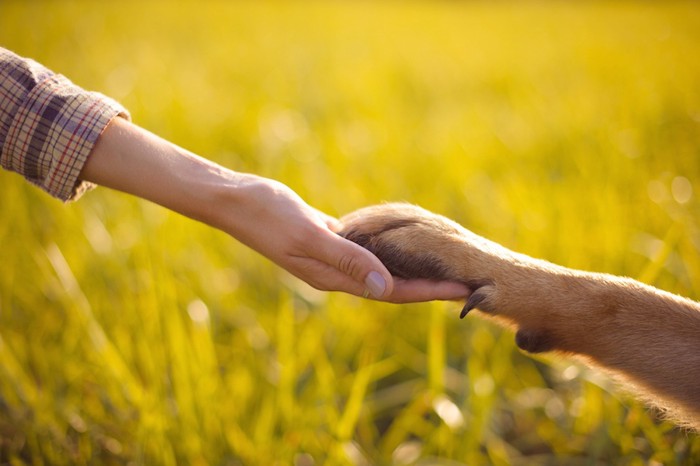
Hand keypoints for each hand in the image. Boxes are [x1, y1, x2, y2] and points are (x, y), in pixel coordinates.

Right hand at [193, 174, 468, 301]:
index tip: (461, 288)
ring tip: (441, 263)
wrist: (235, 200)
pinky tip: (404, 240)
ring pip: (380, 267)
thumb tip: (387, 287)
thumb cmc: (268, 216)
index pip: (391, 292)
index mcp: (333, 277)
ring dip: (411, 268)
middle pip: (391, 284)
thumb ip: (348, 261)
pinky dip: (388, 247)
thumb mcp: (310, 236)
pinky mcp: (328, 238)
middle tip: (464, 279)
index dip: (428, 291)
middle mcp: (336, 273)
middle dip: (427, 285)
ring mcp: (331, 257)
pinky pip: (366, 248)